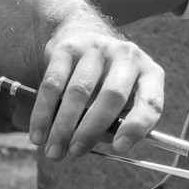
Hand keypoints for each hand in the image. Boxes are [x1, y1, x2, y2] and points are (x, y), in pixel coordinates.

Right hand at [22, 12, 165, 160]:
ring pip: (79, 91)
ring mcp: (97, 49)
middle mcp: (127, 56)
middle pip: (111, 96)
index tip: (120, 148)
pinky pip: (53, 83)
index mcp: (149, 74)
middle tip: (75, 153)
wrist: (84, 36)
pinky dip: (43, 113)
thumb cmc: (108, 82)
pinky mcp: (68, 48)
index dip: (137, 127)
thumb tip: (96, 143)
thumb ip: (116, 123)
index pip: (150, 102)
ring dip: (63, 126)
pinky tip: (38, 134)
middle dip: (91, 129)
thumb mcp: (124, 100)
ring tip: (54, 151)